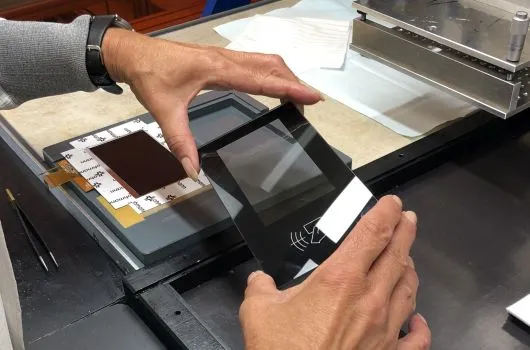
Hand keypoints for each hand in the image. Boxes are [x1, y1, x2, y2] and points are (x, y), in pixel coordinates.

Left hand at [101, 29, 321, 178]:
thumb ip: (180, 142)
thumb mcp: (165, 111)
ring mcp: (225, 57)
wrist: (134, 53)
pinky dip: (272, 73)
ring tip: (296, 97)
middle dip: (294, 83)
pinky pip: (255, 62)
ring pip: (266, 61)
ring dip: (284, 76)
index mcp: (218, 71)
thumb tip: (193, 170)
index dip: (290, 88)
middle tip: (308, 105)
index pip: (262, 80)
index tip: (312, 96)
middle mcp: (227, 60)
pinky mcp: (221, 59)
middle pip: (272, 66)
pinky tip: (272, 85)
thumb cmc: (150, 75)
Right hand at [240, 195, 430, 349]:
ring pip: (409, 289)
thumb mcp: (258, 312)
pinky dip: (420, 325)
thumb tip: (259, 280)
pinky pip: (416, 338)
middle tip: (408, 220)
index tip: (393, 203)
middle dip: (405, 231)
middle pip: (397, 254)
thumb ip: (260, 287)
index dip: (386, 212)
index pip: (372, 233)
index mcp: (341, 279)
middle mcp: (370, 299)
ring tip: (407, 259)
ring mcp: (385, 329)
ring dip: (409, 269)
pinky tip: (419, 319)